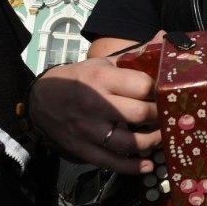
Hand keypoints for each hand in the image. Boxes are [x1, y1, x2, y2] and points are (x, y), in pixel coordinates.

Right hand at [27, 52, 160, 173]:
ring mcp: (88, 129)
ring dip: (151, 143)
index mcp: (102, 77)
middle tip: (166, 116)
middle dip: (159, 116)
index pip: (142, 85)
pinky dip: (132, 167)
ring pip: (129, 142)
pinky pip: (111, 163)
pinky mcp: (83, 149)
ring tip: (159, 138)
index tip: (166, 94)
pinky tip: (147, 165)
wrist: (41, 99)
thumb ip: (134, 56)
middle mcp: (96, 103)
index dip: (159, 91)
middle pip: (139, 114)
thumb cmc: (79, 78)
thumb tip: (165, 38)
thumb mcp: (102, 62)